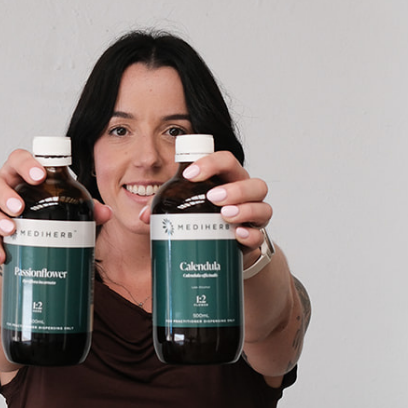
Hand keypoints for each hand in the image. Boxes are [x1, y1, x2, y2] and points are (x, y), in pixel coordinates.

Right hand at [0, 149, 111, 264]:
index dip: (26, 164)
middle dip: (5, 194)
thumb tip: (105, 212)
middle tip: (20, 207)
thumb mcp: (68, 209)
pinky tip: (3, 255)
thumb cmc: (49, 213)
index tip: (39, 175)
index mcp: (22, 174)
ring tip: (12, 229)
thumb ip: (87, 208)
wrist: (30, 240)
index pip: (18, 159)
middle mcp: (4, 187)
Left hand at [136, 150, 272, 255]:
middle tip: (212, 197)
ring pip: (262, 206)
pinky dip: (250, 234)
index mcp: (227, 179)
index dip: (210, 163)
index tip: (190, 174)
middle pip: (253, 182)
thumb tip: (144, 216)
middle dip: (234, 189)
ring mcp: (253, 216)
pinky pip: (260, 235)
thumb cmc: (202, 217)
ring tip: (225, 215)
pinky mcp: (254, 237)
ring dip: (245, 209)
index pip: (226, 160)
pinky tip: (237, 234)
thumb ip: (165, 207)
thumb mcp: (183, 207)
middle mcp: (246, 194)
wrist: (221, 247)